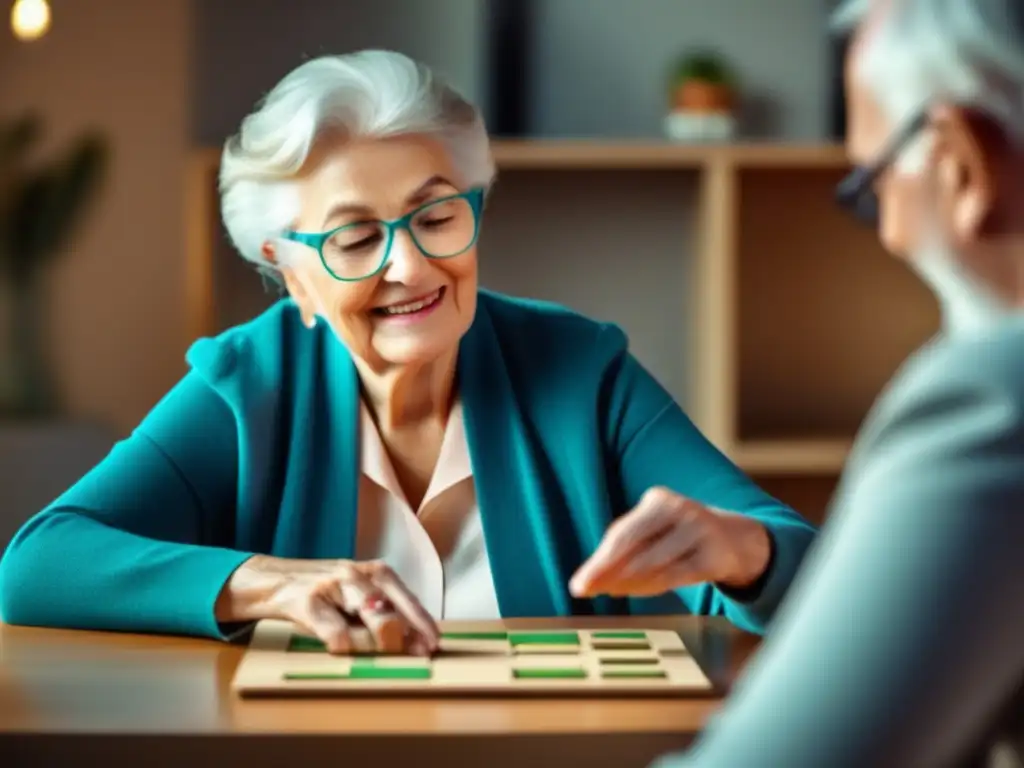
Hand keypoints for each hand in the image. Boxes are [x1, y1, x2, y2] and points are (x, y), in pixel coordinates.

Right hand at [215, 556, 439, 655]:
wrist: (275, 581)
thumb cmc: (326, 593)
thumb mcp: (360, 596)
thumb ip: (386, 613)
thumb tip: (417, 642)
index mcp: (377, 572)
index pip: (408, 599)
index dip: (422, 624)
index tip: (434, 645)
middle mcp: (358, 574)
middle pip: (390, 610)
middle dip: (402, 638)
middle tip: (409, 656)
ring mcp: (332, 586)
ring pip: (367, 616)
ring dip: (376, 643)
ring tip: (377, 655)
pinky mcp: (307, 602)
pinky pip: (334, 631)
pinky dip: (343, 646)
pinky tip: (343, 650)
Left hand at [569, 486, 770, 597]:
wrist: (734, 539)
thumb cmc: (679, 536)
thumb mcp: (653, 531)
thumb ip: (623, 550)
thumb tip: (587, 579)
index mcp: (659, 500)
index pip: (622, 533)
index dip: (598, 560)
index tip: (578, 584)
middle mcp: (680, 510)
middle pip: (633, 545)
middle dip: (605, 571)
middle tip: (586, 591)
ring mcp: (700, 531)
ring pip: (653, 563)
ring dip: (627, 582)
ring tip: (612, 591)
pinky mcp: (715, 556)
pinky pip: (676, 576)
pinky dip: (651, 586)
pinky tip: (634, 591)